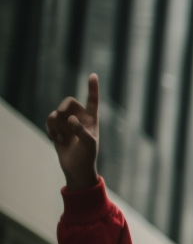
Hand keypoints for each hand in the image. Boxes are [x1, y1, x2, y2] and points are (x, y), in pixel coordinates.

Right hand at [46, 73, 100, 190]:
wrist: (77, 168)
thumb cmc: (87, 156)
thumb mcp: (89, 144)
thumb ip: (81, 130)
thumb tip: (71, 119)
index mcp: (92, 119)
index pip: (92, 100)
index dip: (92, 88)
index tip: (93, 75)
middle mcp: (79, 118)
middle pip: (68, 102)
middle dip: (63, 109)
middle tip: (63, 119)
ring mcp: (67, 123)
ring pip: (56, 113)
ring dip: (55, 124)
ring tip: (60, 138)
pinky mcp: (57, 129)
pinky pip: (50, 121)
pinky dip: (50, 129)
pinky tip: (55, 140)